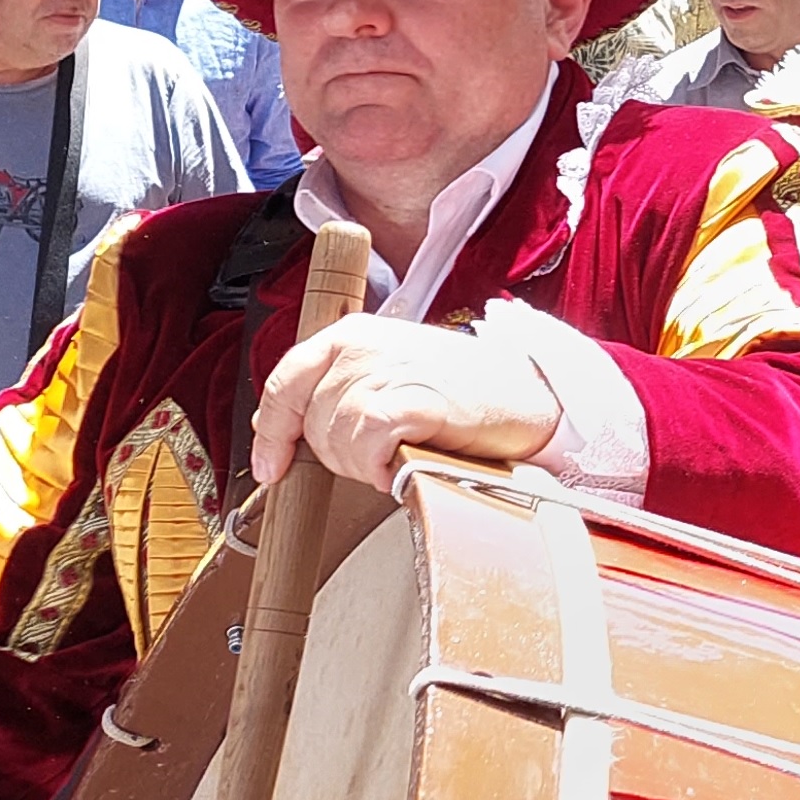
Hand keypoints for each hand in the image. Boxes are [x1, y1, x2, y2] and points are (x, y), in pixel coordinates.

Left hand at [253, 314, 562, 490]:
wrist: (530, 394)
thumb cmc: (468, 389)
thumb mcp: (393, 371)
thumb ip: (339, 388)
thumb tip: (282, 426)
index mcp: (351, 333)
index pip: (284, 382)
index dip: (272, 432)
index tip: (270, 467)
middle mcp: (359, 345)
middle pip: (309, 422)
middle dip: (335, 454)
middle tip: (378, 455)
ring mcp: (381, 371)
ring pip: (333, 440)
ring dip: (361, 464)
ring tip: (399, 453)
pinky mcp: (406, 402)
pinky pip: (363, 448)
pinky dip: (378, 466)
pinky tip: (402, 460)